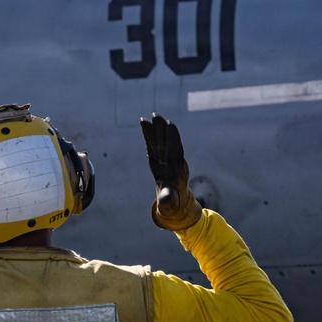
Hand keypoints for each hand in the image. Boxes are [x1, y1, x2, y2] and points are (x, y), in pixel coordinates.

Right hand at [140, 113, 201, 230]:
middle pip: (166, 144)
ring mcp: (164, 162)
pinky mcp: (158, 161)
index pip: (174, 152)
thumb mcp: (170, 206)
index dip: (172, 138)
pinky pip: (152, 146)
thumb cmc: (173, 206)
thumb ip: (168, 200)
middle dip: (162, 130)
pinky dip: (148, 137)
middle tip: (156, 115)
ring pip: (159, 143)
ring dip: (155, 131)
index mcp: (176, 172)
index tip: (169, 125)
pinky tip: (145, 127)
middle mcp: (171, 164)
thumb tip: (167, 198)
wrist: (175, 206)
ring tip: (147, 118)